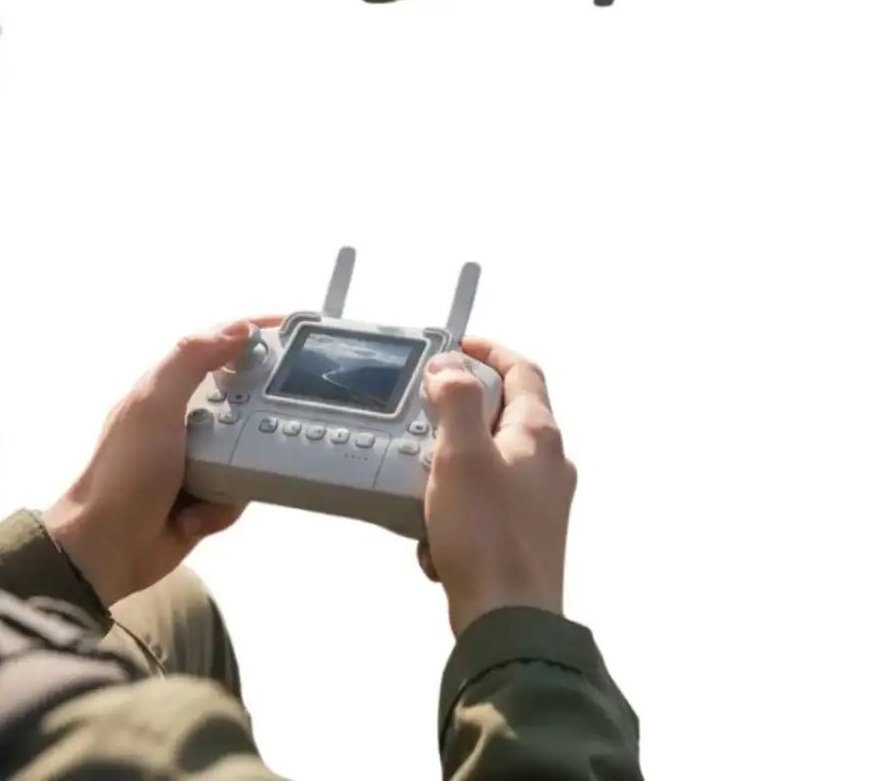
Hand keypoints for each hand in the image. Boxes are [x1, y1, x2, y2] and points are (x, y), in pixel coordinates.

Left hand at [42, 316, 281, 607]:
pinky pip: (239, 489)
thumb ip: (191, 359)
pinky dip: (221, 506)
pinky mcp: (207, 496)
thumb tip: (241, 328)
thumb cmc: (127, 470)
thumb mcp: (154, 404)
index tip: (298, 331)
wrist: (105, 550)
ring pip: (250, 448)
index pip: (219, 345)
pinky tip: (196, 517)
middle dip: (261, 414)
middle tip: (285, 420)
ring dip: (238, 470)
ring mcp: (198, 458)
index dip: (255, 332)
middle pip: (245, 398)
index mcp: (169, 387)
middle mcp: (186, 417)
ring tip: (224, 483)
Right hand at [416, 338, 576, 636]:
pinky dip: (453, 510)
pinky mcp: (521, 536)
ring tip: (419, 484)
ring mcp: (538, 502)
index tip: (455, 345)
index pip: (522, 370)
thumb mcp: (461, 455)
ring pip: (486, 462)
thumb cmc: (486, 534)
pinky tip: (432, 535)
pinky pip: (481, 505)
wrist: (506, 622)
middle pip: (501, 414)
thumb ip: (456, 401)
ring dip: (447, 467)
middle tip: (422, 418)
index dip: (489, 350)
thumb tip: (451, 366)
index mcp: (539, 435)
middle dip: (456, 414)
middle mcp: (547, 464)